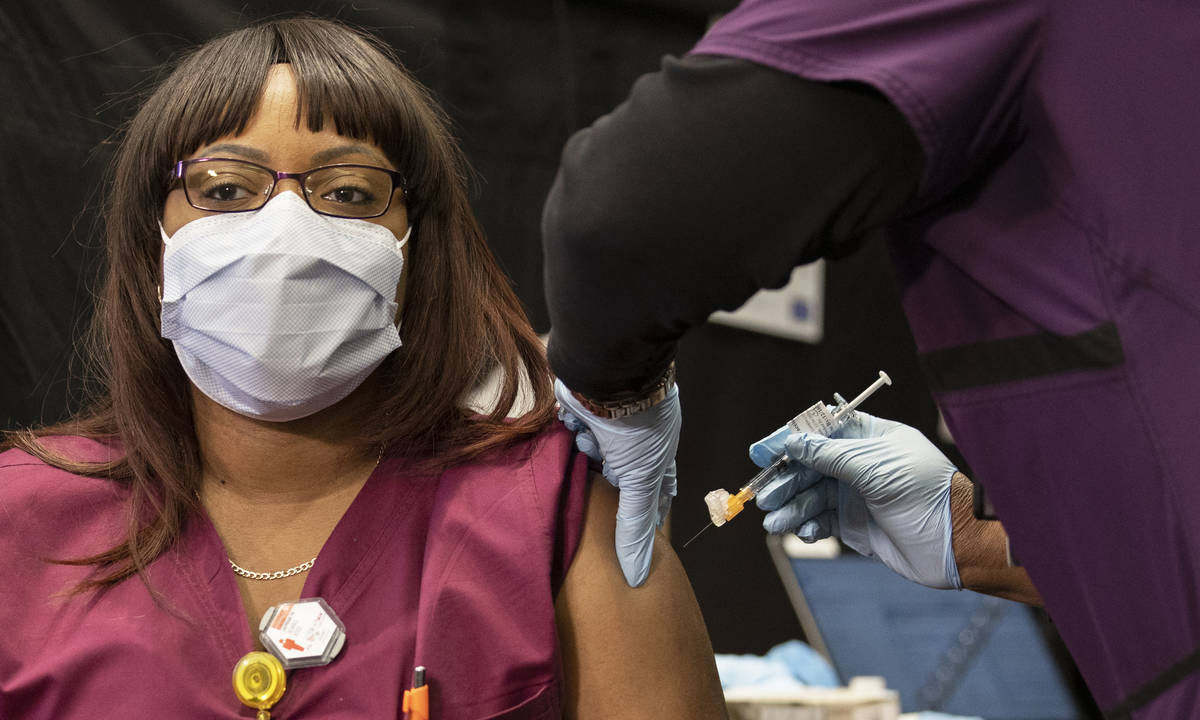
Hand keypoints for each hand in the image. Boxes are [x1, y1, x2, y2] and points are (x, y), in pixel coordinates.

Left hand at [555, 378, 680, 586]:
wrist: (609, 373)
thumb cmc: (638, 427)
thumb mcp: (640, 481)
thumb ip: (635, 526)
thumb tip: (637, 576)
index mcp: (656, 457)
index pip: (653, 495)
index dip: (644, 516)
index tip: (633, 540)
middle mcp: (632, 443)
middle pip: (615, 479)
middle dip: (604, 487)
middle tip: (588, 506)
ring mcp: (606, 428)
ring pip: (589, 459)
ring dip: (585, 457)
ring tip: (586, 451)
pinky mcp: (579, 414)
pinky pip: (568, 437)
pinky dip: (569, 437)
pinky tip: (570, 432)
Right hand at [749, 411, 960, 589]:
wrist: (955, 542)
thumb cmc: (923, 492)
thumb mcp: (873, 466)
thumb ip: (829, 455)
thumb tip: (792, 443)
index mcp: (868, 438)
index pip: (819, 432)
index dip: (789, 440)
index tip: (761, 452)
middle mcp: (859, 465)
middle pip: (809, 467)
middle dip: (785, 481)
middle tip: (764, 497)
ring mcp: (856, 495)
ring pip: (811, 497)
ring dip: (791, 508)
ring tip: (774, 522)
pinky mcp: (855, 525)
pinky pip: (822, 522)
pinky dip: (808, 527)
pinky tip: (804, 533)